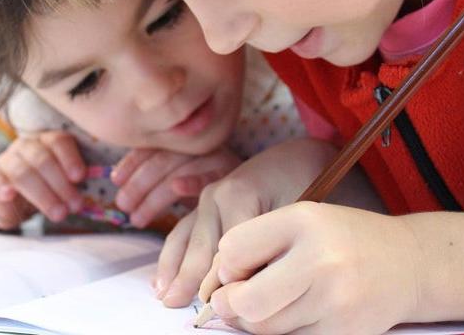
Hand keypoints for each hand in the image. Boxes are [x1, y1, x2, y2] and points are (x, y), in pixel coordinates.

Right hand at [0, 131, 85, 228]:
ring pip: (23, 172)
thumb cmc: (44, 186)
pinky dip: (4, 187)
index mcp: (48, 141)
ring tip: (59, 214)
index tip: (80, 178)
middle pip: (43, 159)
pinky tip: (10, 195)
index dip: (70, 158)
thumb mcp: (62, 181)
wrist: (9, 197)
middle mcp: (27, 145)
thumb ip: (76, 180)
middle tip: (75, 205)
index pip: (59, 141)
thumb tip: (97, 187)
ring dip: (43, 195)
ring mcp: (8, 159)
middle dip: (61, 184)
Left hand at [112, 147, 240, 227]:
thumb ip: (155, 173)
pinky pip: (209, 178)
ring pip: (178, 170)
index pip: (154, 146)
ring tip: (136, 218)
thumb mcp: (182, 175)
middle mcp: (201, 145)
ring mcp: (217, 159)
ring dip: (154, 195)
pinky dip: (191, 181)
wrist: (264, 182)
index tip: (115, 180)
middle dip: (138, 183)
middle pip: (163, 159)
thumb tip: (115, 175)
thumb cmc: (211, 185)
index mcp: (187, 141)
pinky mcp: (232, 176)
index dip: (132, 161)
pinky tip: (177, 188)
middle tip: (123, 205)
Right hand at [153, 138, 340, 306]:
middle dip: (189, 279)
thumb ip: (272, 243)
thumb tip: (254, 284)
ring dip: (172, 270)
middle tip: (177, 305)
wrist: (295, 158)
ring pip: (183, 241)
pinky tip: (161, 279)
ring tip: (164, 297)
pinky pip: (181, 234)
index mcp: (236, 195)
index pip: (227, 248)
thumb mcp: (295, 212)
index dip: (223, 280)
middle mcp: (213, 197)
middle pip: (200, 247)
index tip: (218, 305)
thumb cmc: (302, 184)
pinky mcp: (202, 207)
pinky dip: (171, 258)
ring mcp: (205, 201)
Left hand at [201, 202, 417, 334]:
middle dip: (230, 304)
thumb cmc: (344, 239)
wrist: (410, 263)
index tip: (240, 267)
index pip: (233, 250)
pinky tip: (301, 312)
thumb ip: (258, 243)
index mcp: (304, 220)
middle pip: (245, 302)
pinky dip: (286, 332)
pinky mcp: (345, 332)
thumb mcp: (303, 220)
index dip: (228, 264)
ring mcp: (335, 300)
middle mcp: (321, 259)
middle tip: (234, 300)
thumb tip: (219, 285)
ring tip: (273, 301)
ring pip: (265, 329)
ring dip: (256, 321)